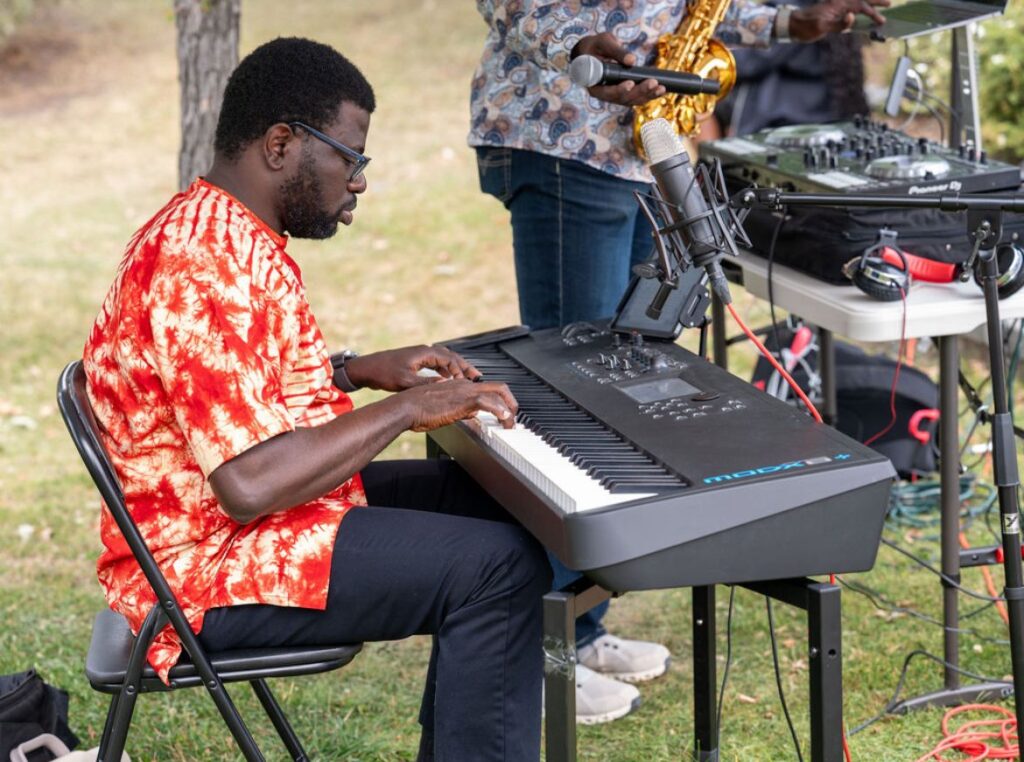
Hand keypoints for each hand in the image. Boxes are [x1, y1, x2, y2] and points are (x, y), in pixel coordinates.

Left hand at [343, 345, 480, 391]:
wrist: (366, 368)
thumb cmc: (383, 372)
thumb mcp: (405, 381)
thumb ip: (426, 383)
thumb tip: (445, 386)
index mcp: (423, 353)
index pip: (449, 359)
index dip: (460, 371)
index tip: (467, 383)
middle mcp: (423, 351)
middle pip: (451, 356)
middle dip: (465, 367)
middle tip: (478, 376)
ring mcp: (420, 355)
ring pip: (444, 359)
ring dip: (457, 368)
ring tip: (468, 378)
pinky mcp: (415, 361)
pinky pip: (437, 363)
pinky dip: (446, 369)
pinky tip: (448, 380)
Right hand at [401, 379, 517, 431]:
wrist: (405, 407)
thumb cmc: (417, 410)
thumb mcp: (442, 409)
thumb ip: (459, 410)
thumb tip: (472, 414)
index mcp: (459, 386)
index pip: (486, 388)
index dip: (498, 400)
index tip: (503, 413)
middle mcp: (465, 385)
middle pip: (498, 386)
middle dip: (511, 401)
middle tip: (513, 417)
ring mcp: (465, 391)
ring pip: (498, 392)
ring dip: (509, 409)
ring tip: (511, 424)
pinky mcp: (464, 400)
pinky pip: (489, 402)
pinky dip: (501, 411)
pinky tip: (504, 419)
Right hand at [571, 32, 666, 106]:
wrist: (592, 52)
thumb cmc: (595, 46)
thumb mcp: (603, 43)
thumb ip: (615, 50)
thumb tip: (632, 60)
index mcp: (594, 84)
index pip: (606, 92)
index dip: (619, 90)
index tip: (630, 83)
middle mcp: (604, 94)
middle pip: (622, 98)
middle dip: (639, 91)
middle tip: (653, 82)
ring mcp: (614, 95)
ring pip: (632, 100)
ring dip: (647, 95)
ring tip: (661, 88)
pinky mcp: (623, 93)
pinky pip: (636, 97)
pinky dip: (649, 94)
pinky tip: (661, 89)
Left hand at [790, 0, 888, 40]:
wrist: (793, 25)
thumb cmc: (805, 27)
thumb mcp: (821, 27)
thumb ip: (839, 23)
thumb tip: (853, 16)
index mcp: (838, 3)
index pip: (860, 6)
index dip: (872, 13)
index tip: (881, 20)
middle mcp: (839, 2)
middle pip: (861, 0)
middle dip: (876, 2)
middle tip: (890, 4)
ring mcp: (836, 6)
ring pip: (857, 3)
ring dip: (869, 4)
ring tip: (881, 5)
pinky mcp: (833, 11)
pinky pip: (850, 8)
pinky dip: (859, 9)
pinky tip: (864, 12)